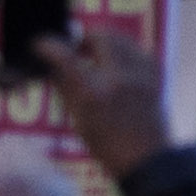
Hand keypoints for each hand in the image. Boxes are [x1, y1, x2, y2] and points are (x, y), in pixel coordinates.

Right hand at [41, 25, 175, 177]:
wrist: (146, 159)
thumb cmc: (106, 146)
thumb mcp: (78, 120)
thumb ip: (65, 87)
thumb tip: (51, 64)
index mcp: (94, 95)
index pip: (66, 59)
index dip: (49, 46)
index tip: (40, 43)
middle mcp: (118, 79)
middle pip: (98, 37)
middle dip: (82, 37)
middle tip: (74, 47)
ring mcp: (140, 74)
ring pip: (120, 38)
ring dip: (103, 40)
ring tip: (93, 51)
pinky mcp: (155, 75)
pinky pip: (137, 48)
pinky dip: (124, 49)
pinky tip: (116, 60)